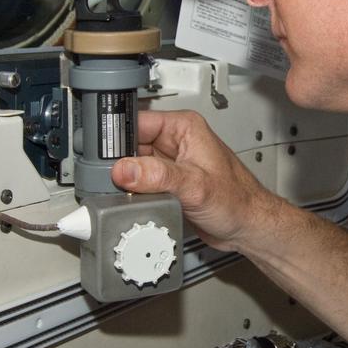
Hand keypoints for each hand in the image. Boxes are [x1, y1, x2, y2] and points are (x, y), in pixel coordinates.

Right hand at [111, 110, 280, 250]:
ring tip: (117, 191)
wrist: (248, 227)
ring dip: (124, 179)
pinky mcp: (166, 183)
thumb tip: (124, 169)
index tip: (99, 155)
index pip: (137, 121)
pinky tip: (129, 200)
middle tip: (104, 178)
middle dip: (117, 162)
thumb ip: (158, 176)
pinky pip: (140, 182)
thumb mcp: (195, 186)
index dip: (115, 137)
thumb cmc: (238, 201)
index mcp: (184, 128)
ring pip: (132, 165)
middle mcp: (176, 142)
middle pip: (130, 144)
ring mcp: (170, 163)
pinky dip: (132, 192)